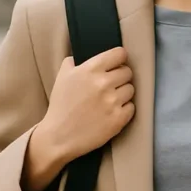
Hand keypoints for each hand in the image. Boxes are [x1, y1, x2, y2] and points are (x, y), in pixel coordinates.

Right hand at [36, 47, 134, 162]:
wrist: (59, 137)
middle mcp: (103, 83)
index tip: (116, 63)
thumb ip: (73, 62)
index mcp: (90, 70)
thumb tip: (83, 55)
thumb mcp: (62, 77)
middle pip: (128, 72)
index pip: (119, 54)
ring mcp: (113, 102)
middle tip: (111, 85)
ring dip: (123, 93)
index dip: (119, 58)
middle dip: (120, 77)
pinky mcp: (119, 119)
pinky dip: (124, 109)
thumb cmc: (60, 106)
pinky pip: (131, 107)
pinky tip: (112, 112)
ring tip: (110, 100)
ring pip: (131, 89)